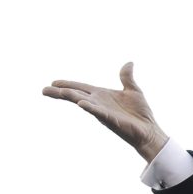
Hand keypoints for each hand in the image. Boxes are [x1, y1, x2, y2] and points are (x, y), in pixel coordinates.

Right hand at [43, 62, 168, 161]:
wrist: (149, 130)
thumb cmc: (140, 113)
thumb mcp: (133, 90)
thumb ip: (127, 77)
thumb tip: (129, 63)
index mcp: (102, 95)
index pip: (81, 87)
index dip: (68, 84)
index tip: (53, 82)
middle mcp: (99, 103)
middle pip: (76, 95)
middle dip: (61, 92)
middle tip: (44, 90)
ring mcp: (104, 112)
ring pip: (85, 103)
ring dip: (73, 97)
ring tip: (60, 92)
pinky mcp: (112, 120)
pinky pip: (99, 113)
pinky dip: (91, 108)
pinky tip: (82, 104)